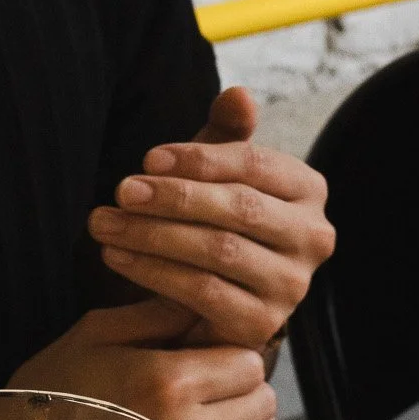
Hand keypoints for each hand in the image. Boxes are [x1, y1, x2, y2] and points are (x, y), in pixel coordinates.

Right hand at [12, 297, 279, 419]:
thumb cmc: (57, 387)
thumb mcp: (100, 331)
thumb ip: (162, 314)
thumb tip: (210, 304)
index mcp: (171, 383)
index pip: (250, 363)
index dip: (234, 351)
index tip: (209, 350)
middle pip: (263, 402)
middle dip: (244, 384)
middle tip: (210, 378)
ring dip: (245, 418)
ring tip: (208, 408)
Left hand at [87, 86, 334, 348]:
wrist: (209, 300)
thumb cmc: (213, 222)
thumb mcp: (217, 174)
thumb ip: (227, 135)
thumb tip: (238, 95)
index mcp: (309, 190)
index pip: (254, 164)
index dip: (198, 158)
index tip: (146, 158)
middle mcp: (313, 238)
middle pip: (237, 207)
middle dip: (172, 197)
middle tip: (121, 191)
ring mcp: (292, 286)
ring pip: (218, 250)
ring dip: (153, 235)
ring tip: (104, 224)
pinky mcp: (261, 325)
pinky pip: (202, 292)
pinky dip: (153, 273)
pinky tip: (117, 257)